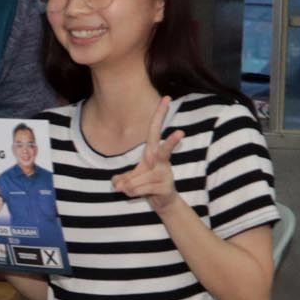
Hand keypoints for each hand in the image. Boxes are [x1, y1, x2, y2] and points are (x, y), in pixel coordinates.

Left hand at [110, 97, 185, 213]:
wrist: (163, 202)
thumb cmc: (145, 184)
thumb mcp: (130, 178)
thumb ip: (120, 179)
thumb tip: (117, 185)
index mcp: (153, 153)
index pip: (154, 131)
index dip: (159, 115)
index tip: (166, 98)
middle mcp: (161, 161)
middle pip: (164, 149)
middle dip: (173, 142)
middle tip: (181, 132)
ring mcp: (166, 174)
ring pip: (137, 178)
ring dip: (129, 186)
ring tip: (136, 188)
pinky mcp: (166, 187)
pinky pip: (140, 189)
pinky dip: (134, 193)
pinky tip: (142, 194)